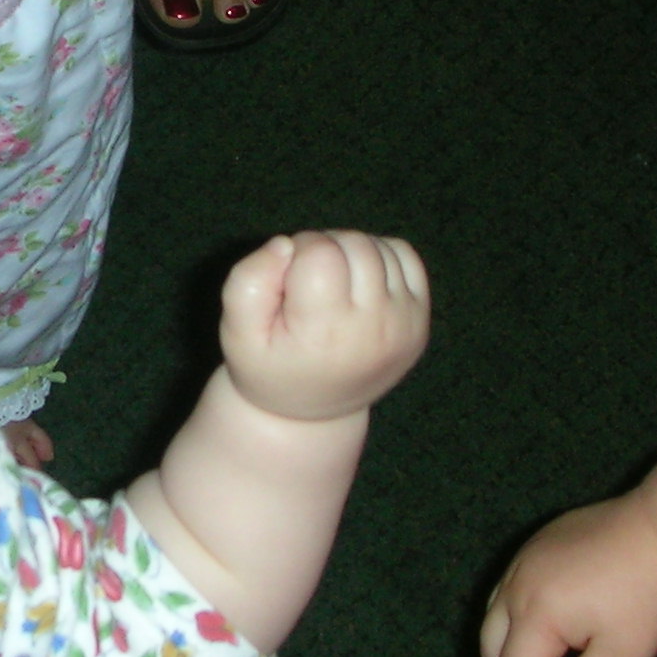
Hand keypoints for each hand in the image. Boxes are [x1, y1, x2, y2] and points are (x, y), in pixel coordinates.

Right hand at [218, 230, 430, 420]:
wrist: (314, 412)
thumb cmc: (269, 365)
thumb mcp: (236, 333)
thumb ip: (248, 281)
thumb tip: (286, 244)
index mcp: (327, 333)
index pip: (320, 251)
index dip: (296, 252)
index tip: (286, 282)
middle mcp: (376, 329)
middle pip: (352, 244)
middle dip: (322, 248)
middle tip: (305, 283)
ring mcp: (405, 325)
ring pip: (378, 246)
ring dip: (348, 251)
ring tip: (330, 284)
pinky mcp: (420, 321)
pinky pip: (404, 255)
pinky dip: (378, 254)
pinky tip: (356, 281)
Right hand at [478, 494, 656, 656]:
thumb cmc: (649, 596)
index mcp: (534, 615)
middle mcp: (514, 585)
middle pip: (489, 650)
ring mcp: (521, 560)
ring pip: (493, 620)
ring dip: (509, 655)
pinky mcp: (534, 545)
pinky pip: (508, 593)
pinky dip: (518, 624)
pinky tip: (554, 633)